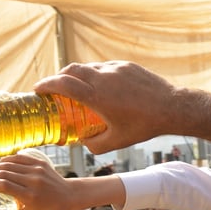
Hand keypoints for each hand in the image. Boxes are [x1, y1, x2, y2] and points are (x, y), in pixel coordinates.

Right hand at [0, 153, 77, 209]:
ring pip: (10, 164)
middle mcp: (34, 181)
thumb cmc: (48, 209)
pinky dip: (6, 160)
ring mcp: (37, 170)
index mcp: (30, 196)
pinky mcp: (40, 163)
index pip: (4, 186)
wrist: (69, 195)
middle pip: (4, 174)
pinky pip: (19, 158)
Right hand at [34, 61, 181, 152]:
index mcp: (96, 96)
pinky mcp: (126, 65)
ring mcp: (115, 69)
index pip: (62, 83)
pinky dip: (97, 74)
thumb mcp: (116, 141)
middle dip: (58, 77)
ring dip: (78, 75)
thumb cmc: (144, 126)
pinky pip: (105, 66)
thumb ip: (94, 144)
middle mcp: (103, 78)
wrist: (173, 107)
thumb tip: (82, 142)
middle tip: (54, 88)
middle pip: (70, 70)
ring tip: (79, 88)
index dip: (45, 85)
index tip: (38, 90)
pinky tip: (102, 86)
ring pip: (88, 66)